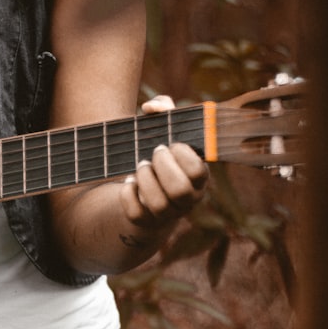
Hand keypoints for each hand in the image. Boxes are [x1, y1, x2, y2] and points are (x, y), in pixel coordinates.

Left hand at [119, 95, 208, 228]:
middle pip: (180, 190)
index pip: (198, 172)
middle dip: (163, 167)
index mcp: (199, 177)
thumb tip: (150, 107)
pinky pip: (136, 214)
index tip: (171, 144)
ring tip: (140, 166)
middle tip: (153, 154)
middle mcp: (187, 199)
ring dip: (146, 180)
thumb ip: (163, 109)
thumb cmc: (162, 155)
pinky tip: (129, 182)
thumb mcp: (165, 130)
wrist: (148, 191)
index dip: (183, 156)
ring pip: (158, 205)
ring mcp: (167, 213)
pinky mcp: (146, 221)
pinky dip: (128, 194)